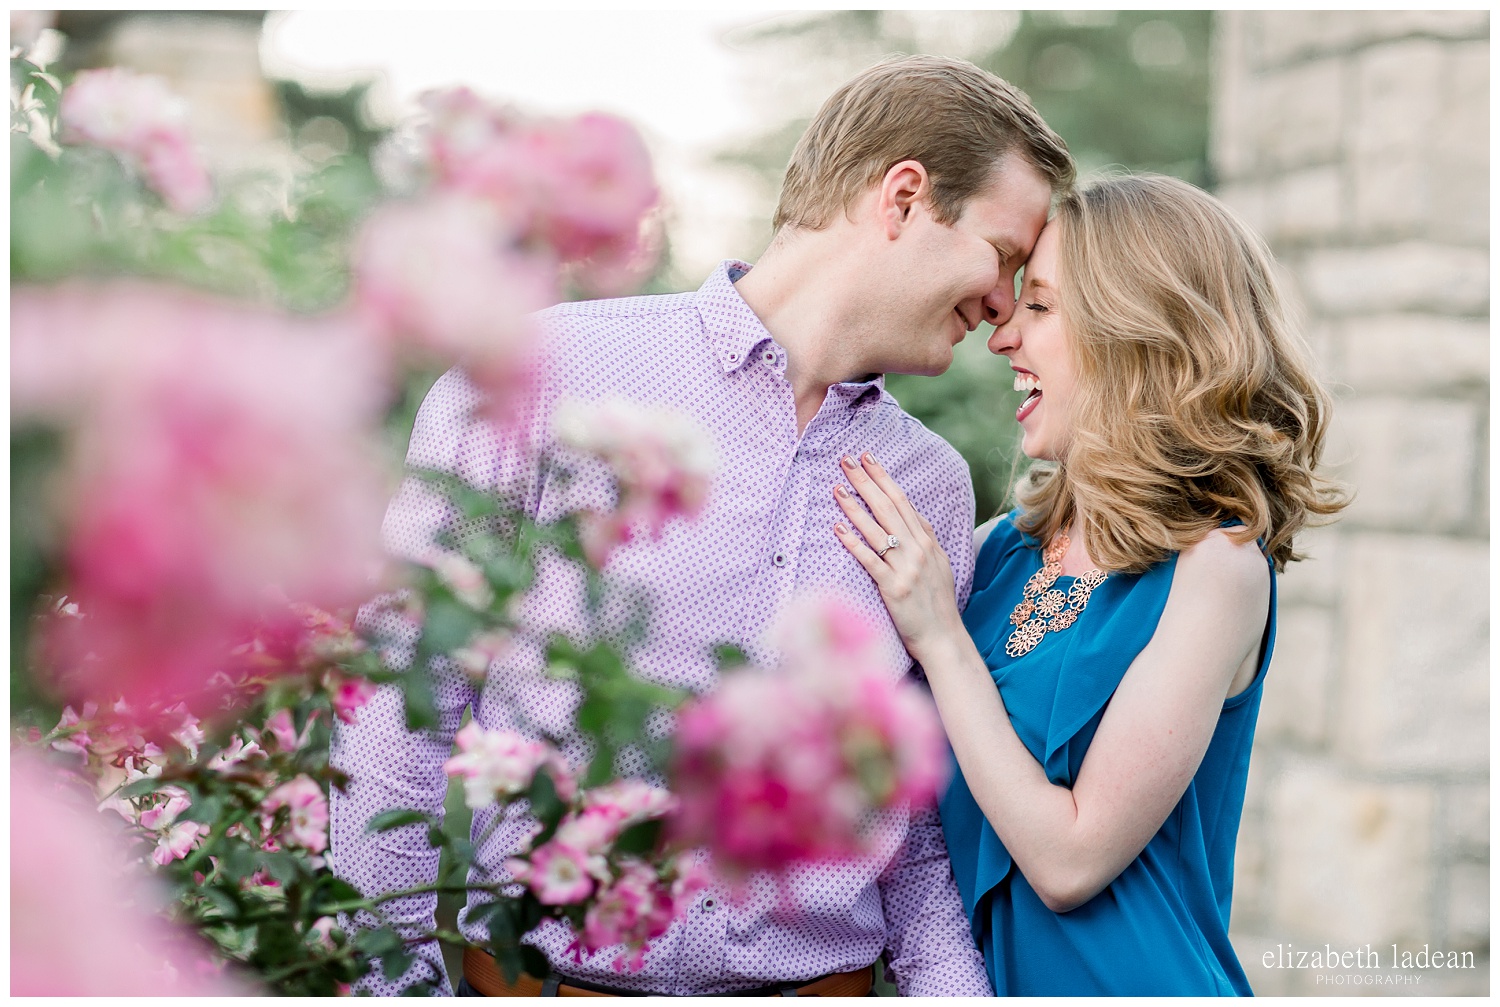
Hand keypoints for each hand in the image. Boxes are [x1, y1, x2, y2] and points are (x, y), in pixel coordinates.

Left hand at [832, 453, 965, 661]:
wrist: (943, 638)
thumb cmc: (936, 603)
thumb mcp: (938, 564)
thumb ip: (924, 539)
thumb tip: (908, 514)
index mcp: (928, 542)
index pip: (902, 501)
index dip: (884, 478)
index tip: (868, 458)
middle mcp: (918, 550)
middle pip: (888, 508)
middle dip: (865, 481)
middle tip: (846, 460)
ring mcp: (907, 568)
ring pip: (877, 530)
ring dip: (855, 506)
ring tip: (837, 487)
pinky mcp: (893, 588)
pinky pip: (870, 560)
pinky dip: (853, 542)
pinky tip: (838, 528)